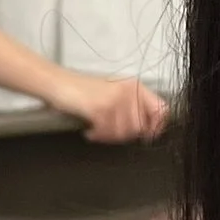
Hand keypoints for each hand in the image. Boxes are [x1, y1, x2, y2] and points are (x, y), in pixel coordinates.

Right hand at [50, 71, 169, 142]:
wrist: (58, 83)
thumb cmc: (83, 90)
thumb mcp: (114, 93)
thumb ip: (133, 107)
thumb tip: (148, 129)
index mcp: (135, 86)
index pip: (161, 109)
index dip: (157, 126)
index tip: (147, 135)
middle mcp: (128, 91)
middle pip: (140, 127)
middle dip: (124, 134)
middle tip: (109, 132)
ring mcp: (115, 99)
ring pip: (124, 132)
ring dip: (109, 136)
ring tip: (98, 130)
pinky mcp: (101, 108)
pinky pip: (107, 133)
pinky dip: (97, 136)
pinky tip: (90, 130)